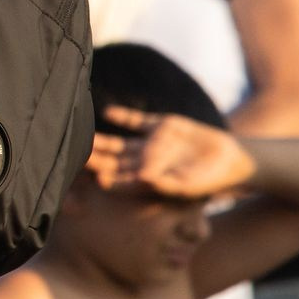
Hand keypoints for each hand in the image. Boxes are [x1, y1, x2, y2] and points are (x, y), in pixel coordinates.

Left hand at [87, 107, 254, 199]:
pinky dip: (123, 117)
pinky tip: (107, 112)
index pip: (118, 179)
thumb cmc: (208, 181)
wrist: (230, 160)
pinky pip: (137, 121)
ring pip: (118, 142)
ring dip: (100, 140)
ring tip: (79, 135)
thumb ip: (164, 182)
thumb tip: (141, 178)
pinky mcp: (160, 126)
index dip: (100, 177)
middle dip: (91, 158)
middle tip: (68, 154)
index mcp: (146, 180)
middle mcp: (143, 162)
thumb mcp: (186, 185)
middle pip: (111, 160)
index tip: (83, 174)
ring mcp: (150, 144)